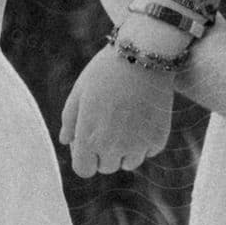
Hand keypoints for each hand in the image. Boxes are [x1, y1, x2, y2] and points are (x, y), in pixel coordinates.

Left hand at [60, 46, 174, 178]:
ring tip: (126, 121)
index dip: (84, 157)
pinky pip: (148, 150)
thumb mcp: (79, 92)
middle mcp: (113, 148)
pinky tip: (143, 116)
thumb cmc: (106, 71)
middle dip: (105, 152)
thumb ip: (70, 120)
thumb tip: (67, 141)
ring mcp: (138, 145)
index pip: (83, 170)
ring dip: (126, 149)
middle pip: (107, 167)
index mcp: (89, 138)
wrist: (143, 55)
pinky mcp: (158, 139)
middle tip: (109, 124)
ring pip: (129, 163)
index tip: (88, 142)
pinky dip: (145, 139)